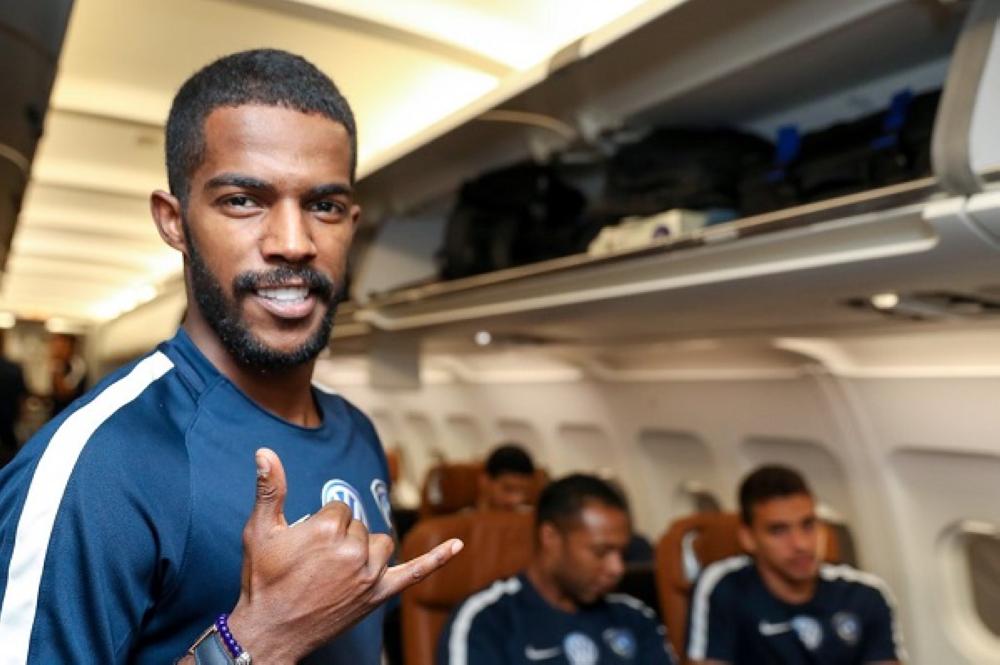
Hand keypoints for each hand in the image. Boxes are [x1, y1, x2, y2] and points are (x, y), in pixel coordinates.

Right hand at [227, 448, 461, 662]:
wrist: (271, 631)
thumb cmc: (263, 579)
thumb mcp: (259, 531)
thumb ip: (269, 489)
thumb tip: (265, 452)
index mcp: (327, 529)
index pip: (338, 508)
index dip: (321, 523)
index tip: (305, 543)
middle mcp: (353, 550)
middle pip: (359, 525)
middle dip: (340, 537)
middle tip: (315, 562)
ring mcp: (370, 574)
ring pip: (381, 543)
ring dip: (364, 550)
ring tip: (337, 568)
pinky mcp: (379, 594)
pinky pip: (416, 572)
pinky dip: (437, 559)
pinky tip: (457, 545)